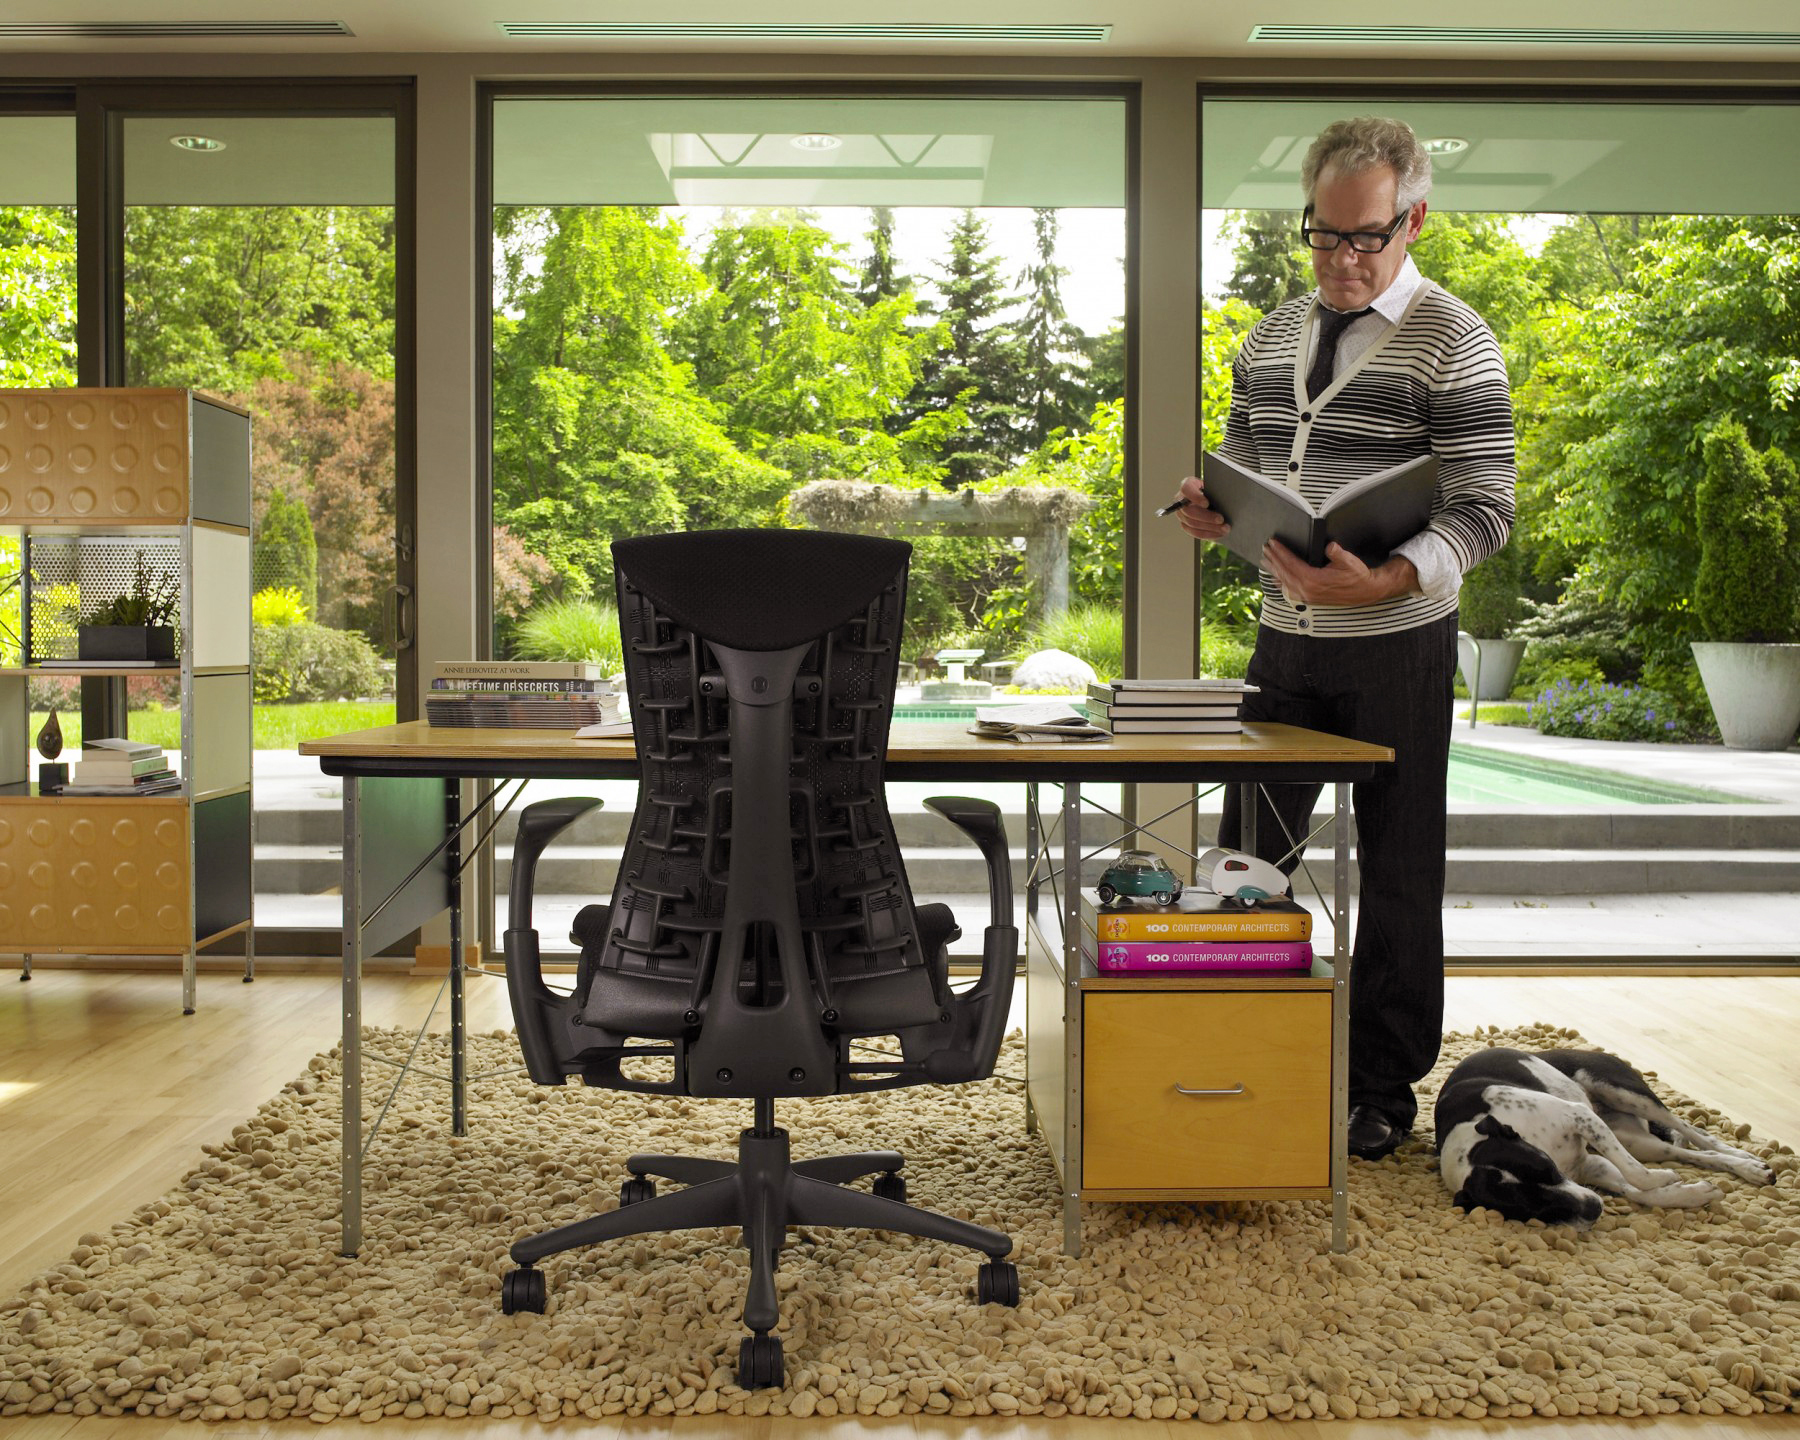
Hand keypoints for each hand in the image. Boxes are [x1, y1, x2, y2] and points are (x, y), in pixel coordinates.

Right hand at [1173, 475, 1227, 542]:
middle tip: (1221, 519)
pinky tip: (1219, 533)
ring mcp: (1182, 514)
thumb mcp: (1217, 487)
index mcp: (1189, 485)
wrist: (1217, 499)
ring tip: (1225, 528)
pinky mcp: (1186, 525)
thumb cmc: (1217, 490)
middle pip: (1189, 511)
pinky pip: (1195, 533)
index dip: (1195, 497)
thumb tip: (1226, 499)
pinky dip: (1209, 534)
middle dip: (1206, 517)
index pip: (1186, 489)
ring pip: (1192, 524)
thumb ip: (1218, 490)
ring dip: (1210, 527)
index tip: (1207, 503)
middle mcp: (1182, 500)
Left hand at [1260, 540, 1419, 606]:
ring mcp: (1307, 596)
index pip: (1291, 563)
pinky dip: (1281, 583)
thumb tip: (1329, 546)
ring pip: (1285, 582)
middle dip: (1274, 559)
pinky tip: (1275, 579)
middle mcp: (1307, 590)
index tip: (1273, 543)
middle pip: (1284, 572)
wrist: (1366, 591)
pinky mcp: (1310, 599)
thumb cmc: (1357, 576)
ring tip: (1266, 560)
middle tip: (1265, 548)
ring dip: (1274, 570)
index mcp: (1314, 580)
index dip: (1281, 552)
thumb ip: (1337, 553)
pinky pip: (1291, 591)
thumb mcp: (1349, 561)